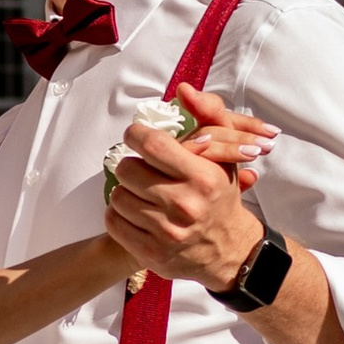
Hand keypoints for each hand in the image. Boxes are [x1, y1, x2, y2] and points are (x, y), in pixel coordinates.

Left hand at [106, 83, 272, 288]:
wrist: (230, 251)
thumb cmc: (221, 197)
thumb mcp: (225, 154)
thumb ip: (209, 115)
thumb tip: (182, 90)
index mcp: (203, 177)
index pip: (152, 145)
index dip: (136, 135)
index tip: (137, 137)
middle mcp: (184, 204)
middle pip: (128, 170)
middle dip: (132, 165)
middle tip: (142, 169)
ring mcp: (166, 232)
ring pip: (117, 196)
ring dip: (125, 190)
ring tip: (141, 192)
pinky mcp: (150, 253)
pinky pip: (114, 222)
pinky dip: (119, 214)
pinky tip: (136, 212)